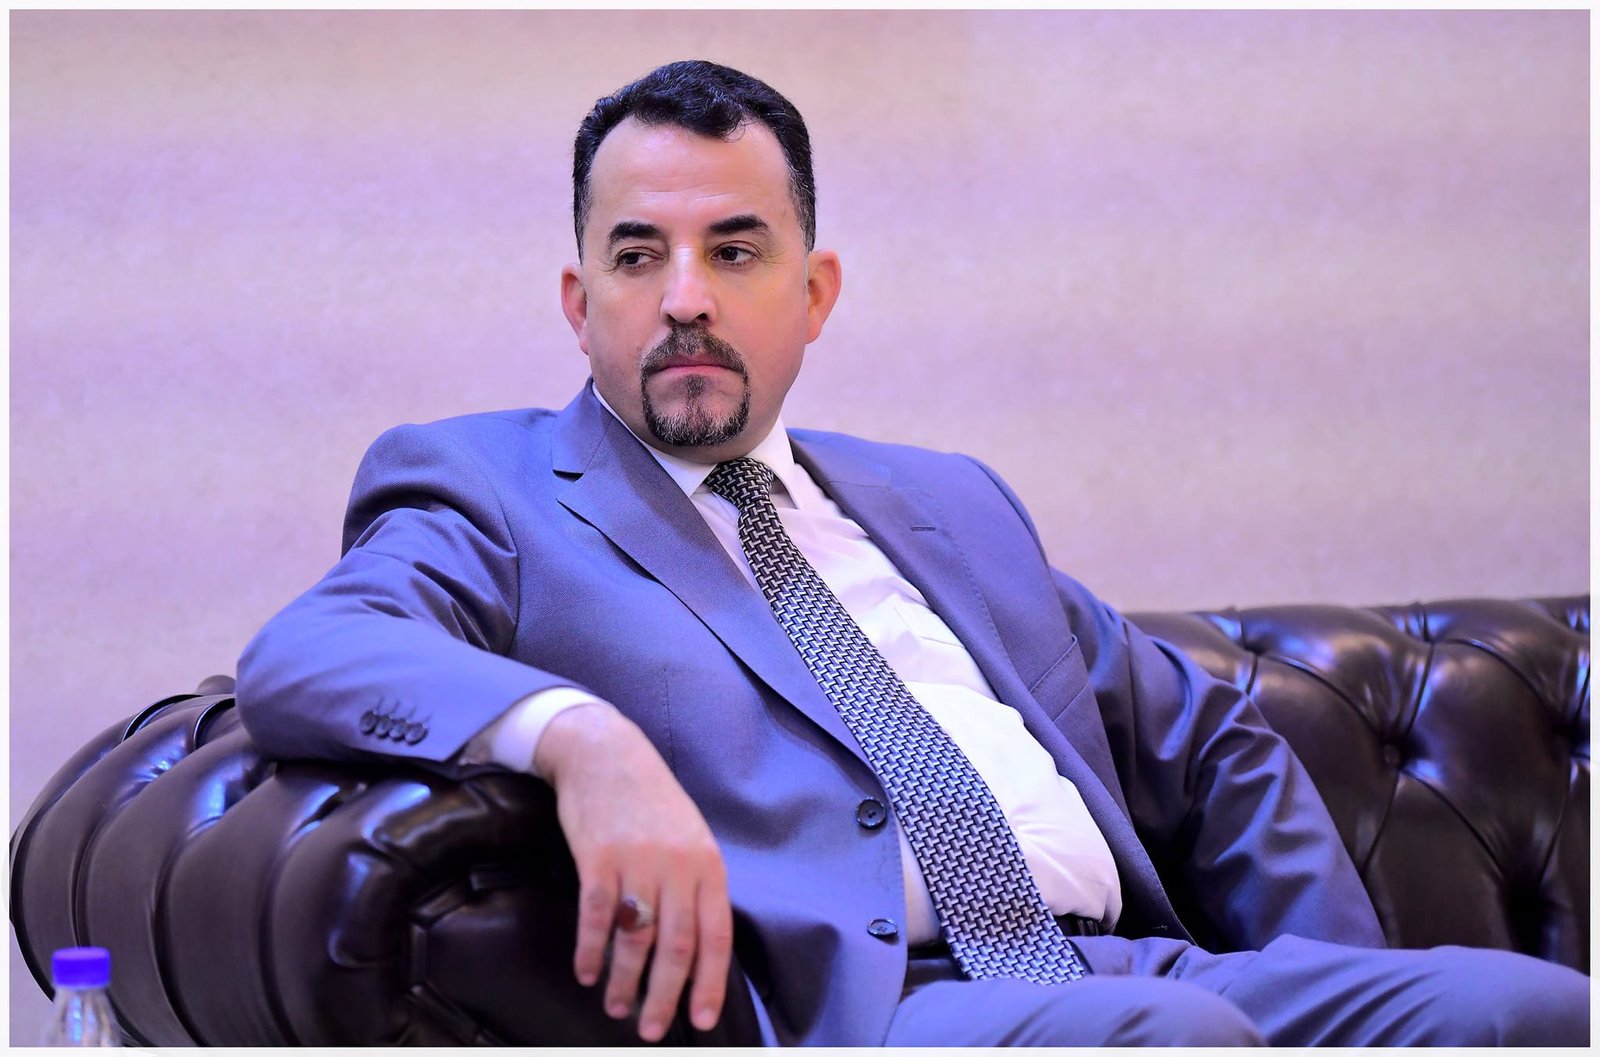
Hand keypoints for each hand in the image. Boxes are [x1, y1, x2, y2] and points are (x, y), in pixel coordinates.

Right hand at [535, 704, 731, 1041]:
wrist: (606, 752)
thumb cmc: (650, 800)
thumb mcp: (690, 835)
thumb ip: (696, 885)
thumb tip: (697, 946)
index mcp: (707, 864)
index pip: (716, 936)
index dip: (710, 983)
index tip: (702, 1019)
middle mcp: (677, 865)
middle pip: (675, 947)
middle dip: (665, 997)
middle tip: (653, 1029)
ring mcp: (637, 861)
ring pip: (635, 939)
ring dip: (624, 981)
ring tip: (615, 1007)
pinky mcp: (597, 857)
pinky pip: (595, 917)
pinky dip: (590, 951)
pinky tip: (586, 972)